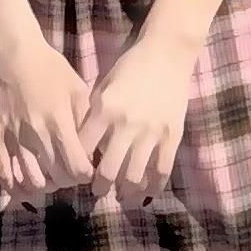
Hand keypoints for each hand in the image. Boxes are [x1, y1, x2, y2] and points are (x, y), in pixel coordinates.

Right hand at [0, 26, 92, 204]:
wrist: (12, 52)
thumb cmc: (49, 68)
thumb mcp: (77, 88)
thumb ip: (86, 121)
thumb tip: (95, 150)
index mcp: (59, 121)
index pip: (77, 168)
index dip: (86, 174)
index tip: (87, 168)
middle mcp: (36, 133)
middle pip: (57, 178)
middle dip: (68, 180)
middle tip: (70, 172)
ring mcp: (14, 136)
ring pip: (32, 180)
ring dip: (46, 185)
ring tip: (51, 178)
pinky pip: (4, 172)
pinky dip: (15, 187)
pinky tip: (25, 190)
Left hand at [81, 28, 192, 207]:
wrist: (167, 53)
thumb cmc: (130, 67)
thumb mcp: (103, 86)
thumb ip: (93, 115)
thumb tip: (82, 144)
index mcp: (104, 110)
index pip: (84, 149)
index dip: (79, 166)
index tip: (78, 174)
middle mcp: (126, 124)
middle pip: (108, 170)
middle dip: (100, 187)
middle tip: (97, 191)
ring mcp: (151, 132)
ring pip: (134, 176)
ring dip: (125, 193)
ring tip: (121, 197)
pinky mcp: (172, 136)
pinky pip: (161, 170)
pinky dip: (153, 187)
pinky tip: (146, 193)